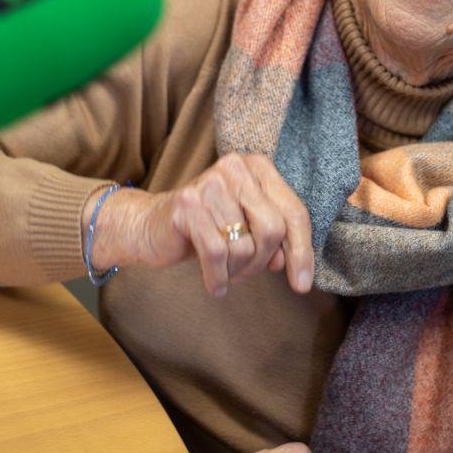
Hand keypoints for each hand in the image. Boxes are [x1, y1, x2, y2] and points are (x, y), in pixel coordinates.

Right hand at [80, 154, 313, 297]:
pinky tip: (214, 286)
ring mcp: (210, 184)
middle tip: (244, 273)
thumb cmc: (206, 227)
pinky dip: (218, 278)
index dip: (302, 251)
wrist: (149, 225)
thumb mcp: (246, 228)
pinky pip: (217, 254)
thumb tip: (291, 265)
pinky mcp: (187, 206)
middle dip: (262, 261)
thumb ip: (273, 239)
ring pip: (245, 246)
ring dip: (237, 271)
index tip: (302, 285)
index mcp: (257, 167)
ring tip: (224, 270)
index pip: (294, 212)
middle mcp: (235, 168)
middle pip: (273, 229)